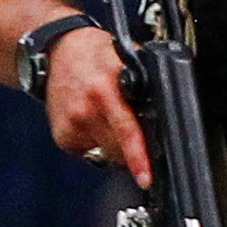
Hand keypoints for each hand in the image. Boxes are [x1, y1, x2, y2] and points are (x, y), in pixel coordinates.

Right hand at [42, 27, 148, 187]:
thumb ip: (145, 87)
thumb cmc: (96, 54)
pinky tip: (92, 119)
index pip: (127, 131)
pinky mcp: (63, 136)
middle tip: (132, 129)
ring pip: (106, 154)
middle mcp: (86, 109)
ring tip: (108, 116)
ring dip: (113, 144)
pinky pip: (89, 151)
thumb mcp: (127, 61)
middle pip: (119, 150)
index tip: (145, 178)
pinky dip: (96, 142)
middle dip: (132, 149)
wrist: (60, 49)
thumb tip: (165, 113)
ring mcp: (72, 125)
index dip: (138, 158)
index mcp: (105, 90)